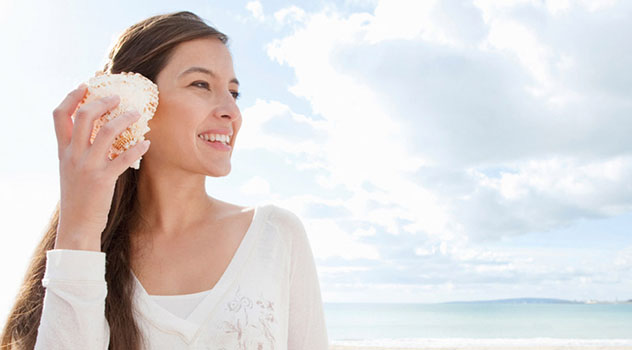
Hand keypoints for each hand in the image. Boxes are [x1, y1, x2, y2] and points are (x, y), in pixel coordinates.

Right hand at [52, 83, 150, 250]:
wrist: (76, 225)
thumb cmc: (78, 197)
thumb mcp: (70, 170)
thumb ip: (77, 151)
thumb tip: (94, 132)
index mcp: (63, 151)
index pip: (59, 115)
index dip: (71, 97)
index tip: (85, 85)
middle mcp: (72, 155)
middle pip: (84, 116)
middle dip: (102, 101)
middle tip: (118, 96)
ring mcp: (87, 167)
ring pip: (106, 132)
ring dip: (124, 119)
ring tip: (137, 114)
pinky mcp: (103, 180)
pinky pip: (123, 158)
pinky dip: (137, 148)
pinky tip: (146, 143)